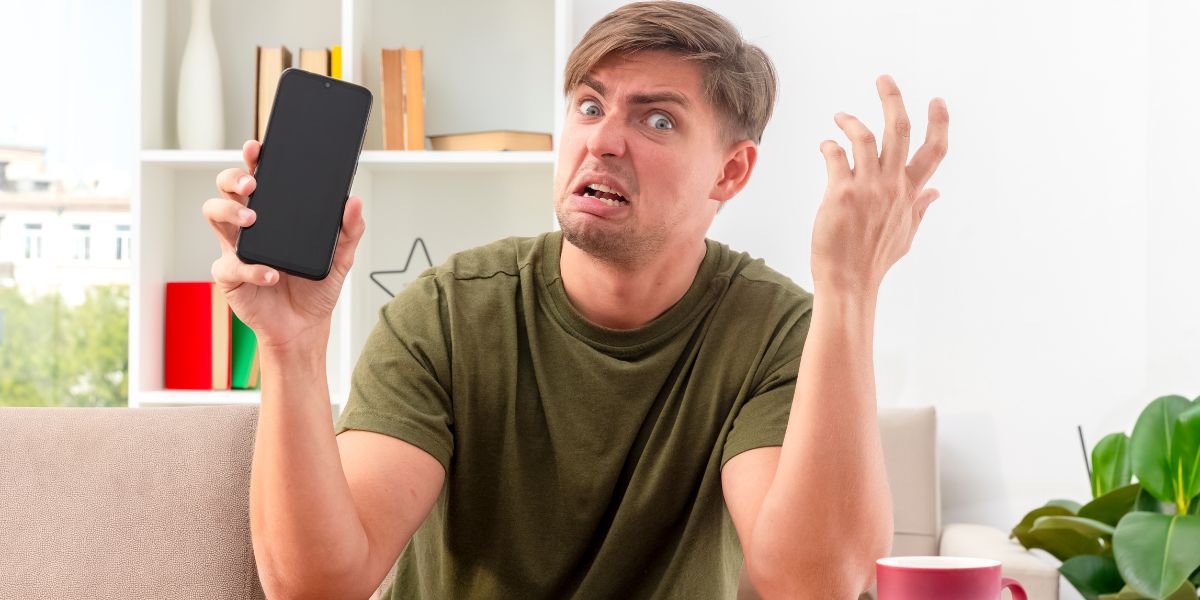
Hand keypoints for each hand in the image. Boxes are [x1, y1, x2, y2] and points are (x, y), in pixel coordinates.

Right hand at [202, 139, 365, 348]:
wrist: (305, 326)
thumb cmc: (315, 287)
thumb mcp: (341, 256)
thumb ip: (349, 229)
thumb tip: (354, 202)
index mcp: (273, 214)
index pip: (258, 178)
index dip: (253, 160)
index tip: (257, 148)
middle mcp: (248, 225)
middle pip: (226, 188)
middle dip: (233, 178)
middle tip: (252, 184)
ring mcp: (235, 248)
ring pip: (214, 214)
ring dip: (230, 211)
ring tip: (253, 218)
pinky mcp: (230, 276)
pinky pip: (230, 266)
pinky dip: (252, 268)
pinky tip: (271, 273)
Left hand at [812, 74, 948, 296]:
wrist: (848, 282)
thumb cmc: (874, 261)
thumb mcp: (906, 235)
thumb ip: (920, 208)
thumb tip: (936, 192)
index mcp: (910, 194)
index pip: (934, 151)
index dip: (938, 122)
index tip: (936, 101)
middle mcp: (892, 186)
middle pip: (900, 130)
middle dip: (893, 99)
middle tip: (883, 79)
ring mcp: (868, 188)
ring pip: (865, 137)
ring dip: (851, 120)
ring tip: (840, 116)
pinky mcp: (841, 193)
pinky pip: (836, 155)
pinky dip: (830, 146)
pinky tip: (825, 147)